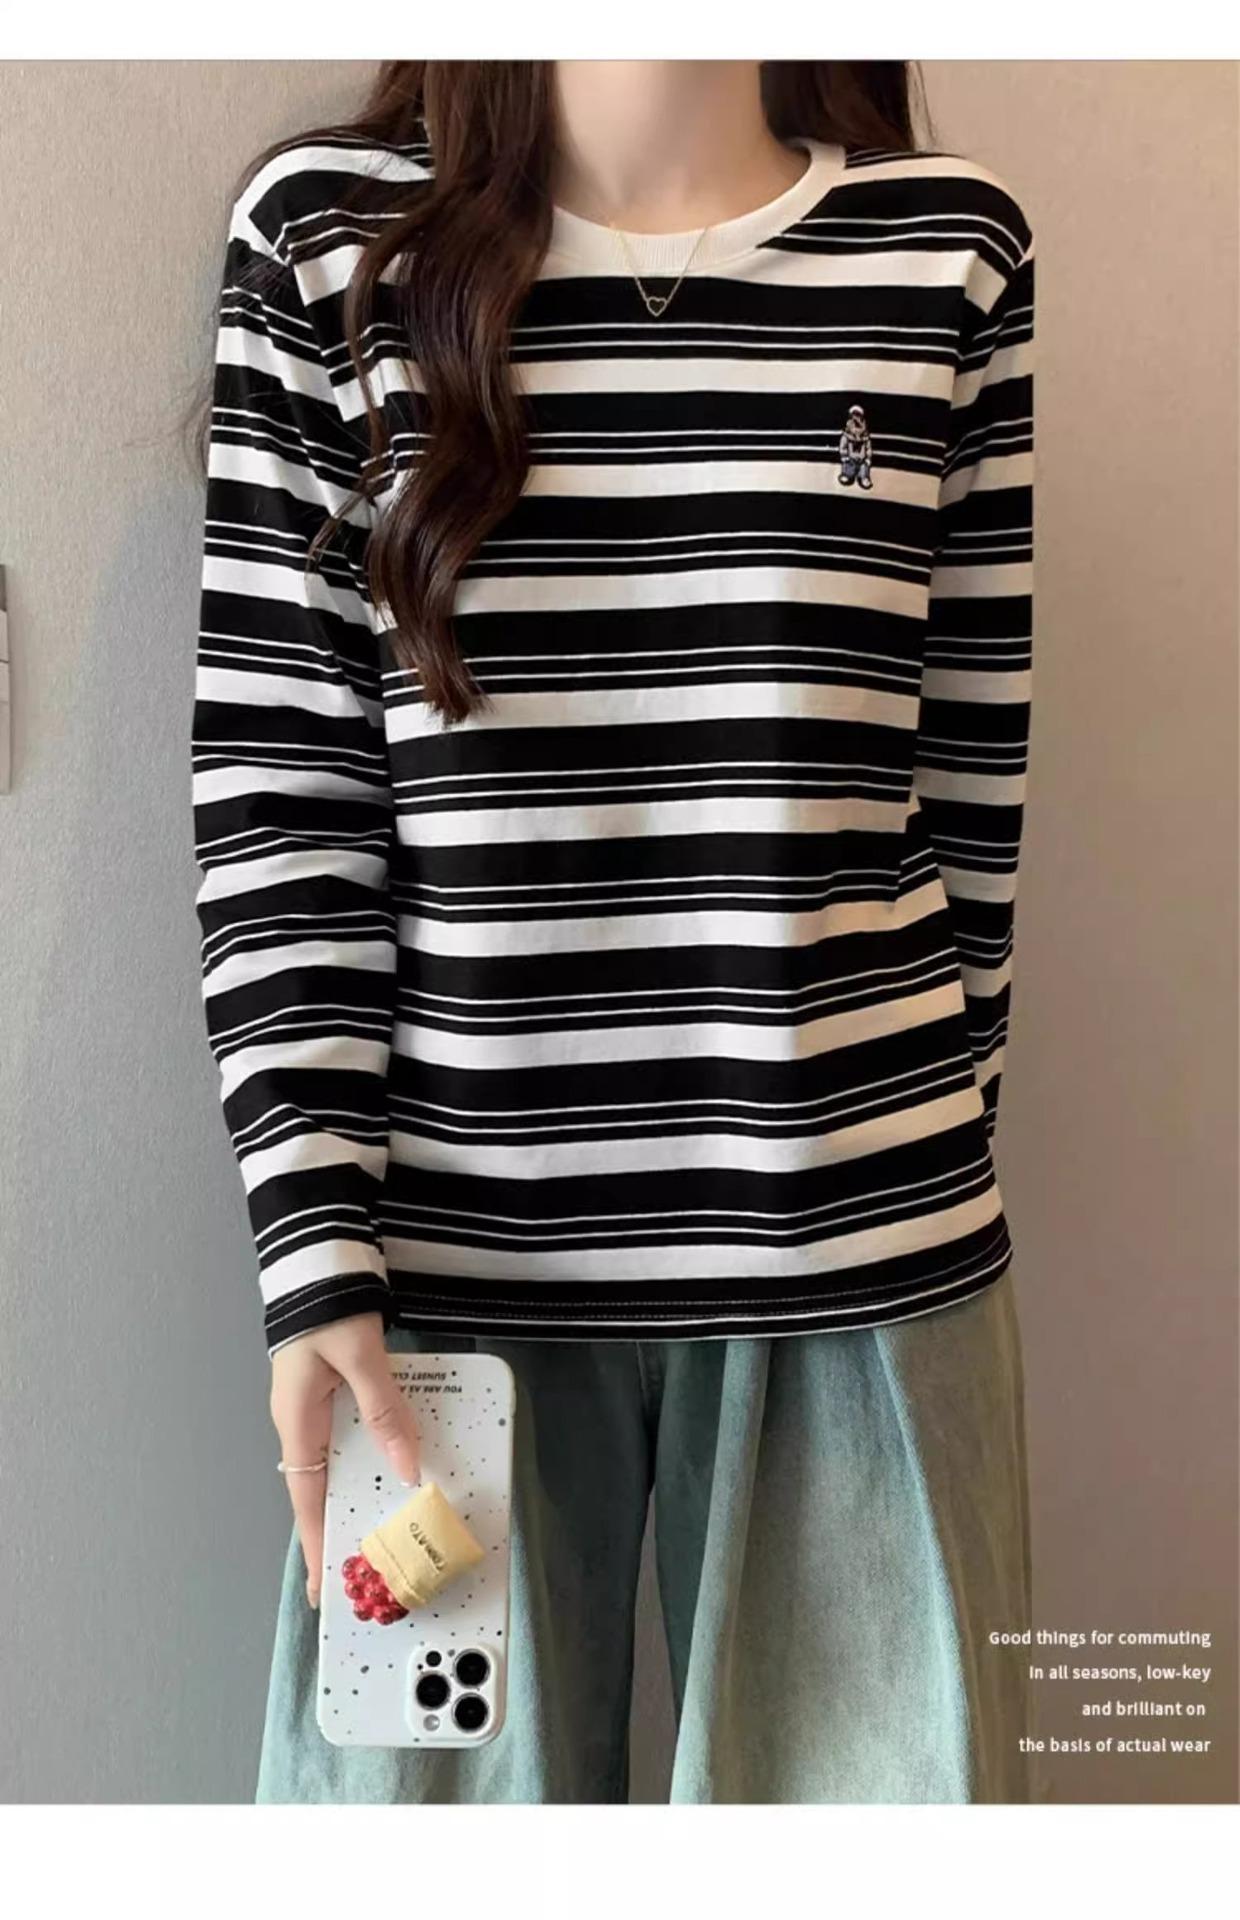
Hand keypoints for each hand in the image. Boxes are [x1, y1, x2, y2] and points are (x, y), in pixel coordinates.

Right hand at [269, 1310, 420, 1607]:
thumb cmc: (327, 1305)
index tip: (322, 1589)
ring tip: (391, 1524)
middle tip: (369, 1566)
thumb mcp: (360, 1357)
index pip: (306, 1498)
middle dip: (342, 1526)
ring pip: (339, 1462)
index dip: (316, 1544)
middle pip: (322, 1487)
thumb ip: (384, 1410)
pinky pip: (350, 1435)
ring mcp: (314, 1406)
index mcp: (297, 1421)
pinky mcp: (330, 1388)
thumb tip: (406, 1468)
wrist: (316, 1254)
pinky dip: (372, 1455)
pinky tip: (398, 1464)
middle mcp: (300, 1422)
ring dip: (361, 1490)